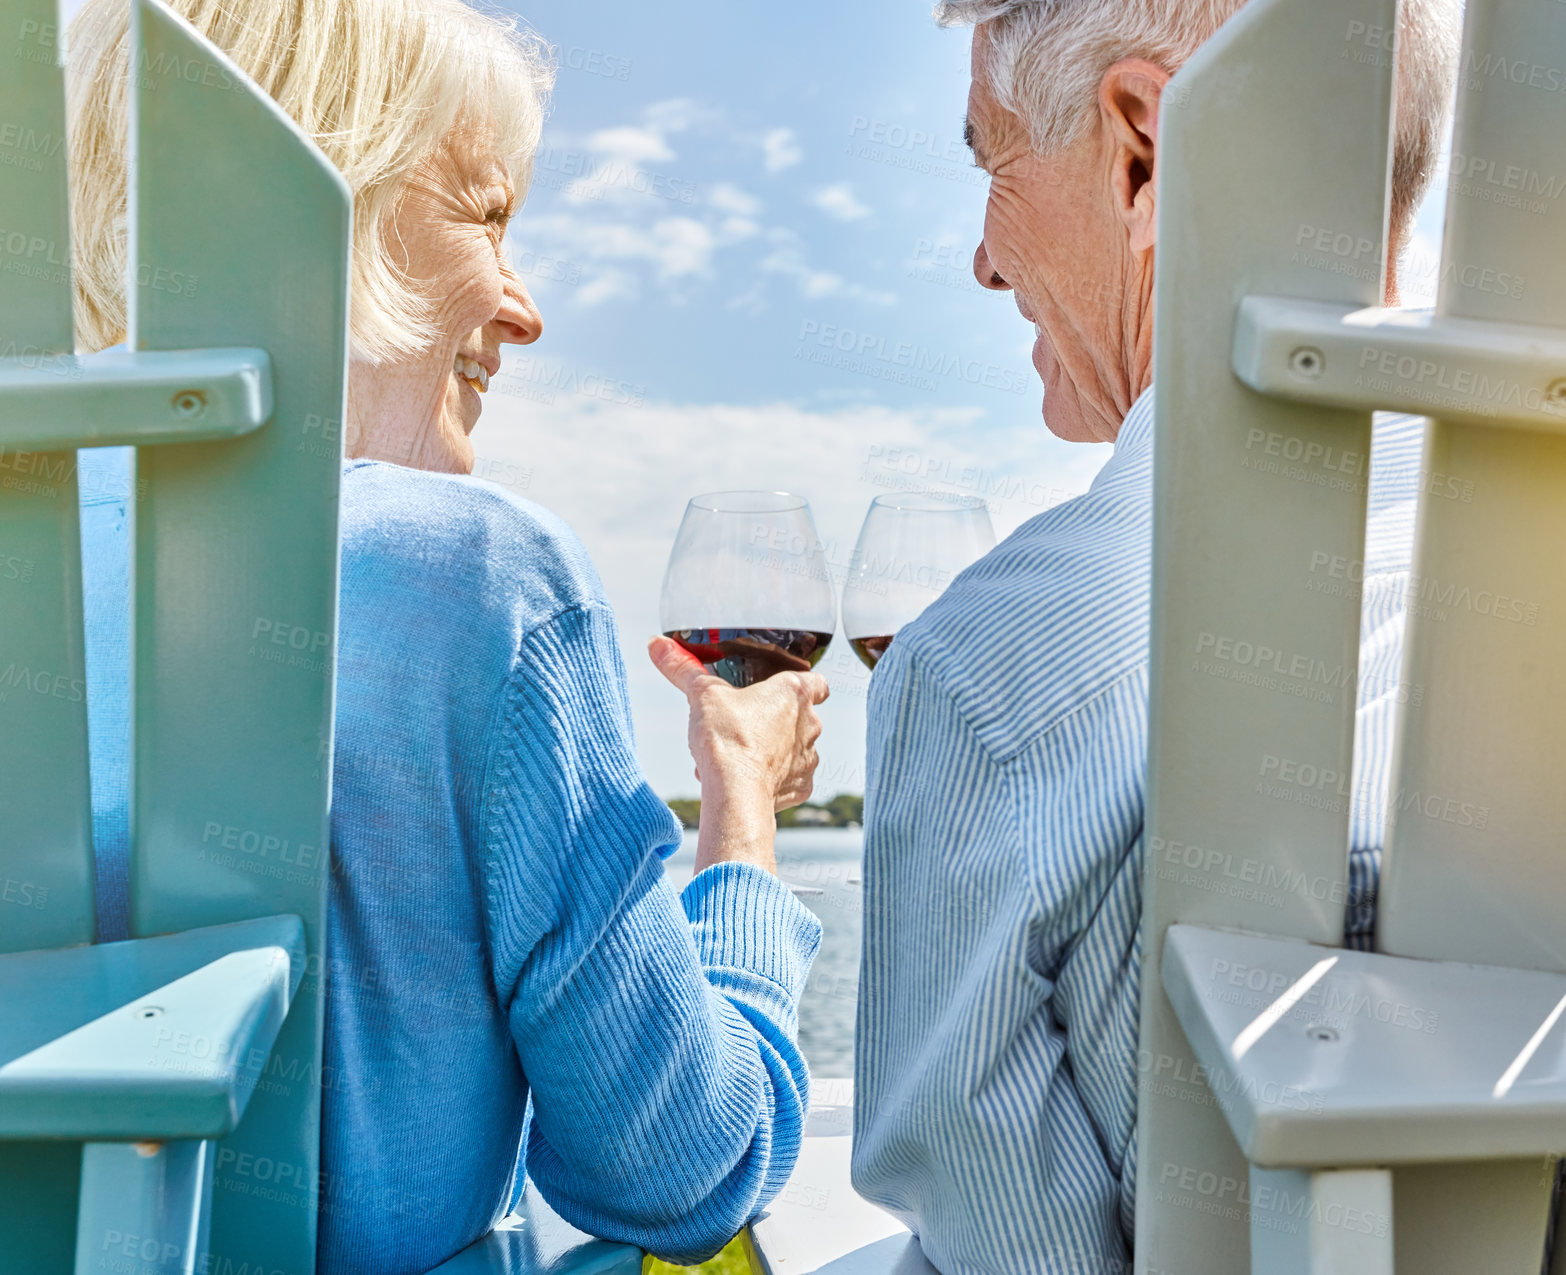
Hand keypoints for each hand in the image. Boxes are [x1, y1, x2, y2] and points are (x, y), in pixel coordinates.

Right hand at [649, 635, 828, 872]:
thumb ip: (683, 668)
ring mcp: (808, 758)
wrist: (735, 791)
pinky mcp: (802, 788)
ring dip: (775, 752)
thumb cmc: (726, 736)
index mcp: (794, 693)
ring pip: (795, 751)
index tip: (788, 691)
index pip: (818, 683)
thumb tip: (656, 644)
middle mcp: (810, 724)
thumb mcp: (701, 694)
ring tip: (742, 756)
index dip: (805, 685)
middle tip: (746, 726)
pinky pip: (791, 780)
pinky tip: (750, 779)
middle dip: (777, 723)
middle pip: (802, 718)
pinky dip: (774, 780)